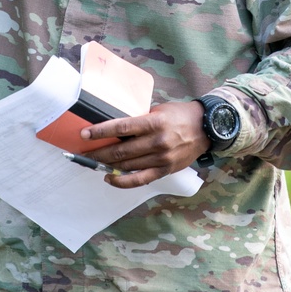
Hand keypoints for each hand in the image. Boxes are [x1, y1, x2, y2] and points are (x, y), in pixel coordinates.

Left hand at [79, 100, 209, 188]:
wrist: (207, 128)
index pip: (121, 128)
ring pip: (127, 165)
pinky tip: (109, 177)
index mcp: (154, 123)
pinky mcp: (166, 170)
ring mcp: (162, 158)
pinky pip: (140, 179)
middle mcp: (157, 142)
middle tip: (83, 152)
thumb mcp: (158, 110)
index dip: (100, 132)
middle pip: (121, 150)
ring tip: (93, 162)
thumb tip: (114, 127)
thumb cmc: (180, 115)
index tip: (84, 134)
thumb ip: (139, 120)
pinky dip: (122, 181)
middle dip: (98, 152)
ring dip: (107, 164)